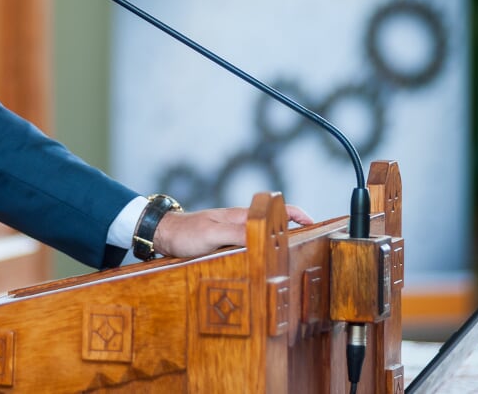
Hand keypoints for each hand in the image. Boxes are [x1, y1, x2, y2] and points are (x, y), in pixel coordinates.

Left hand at [152, 204, 314, 257]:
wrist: (162, 234)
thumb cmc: (185, 233)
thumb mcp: (212, 235)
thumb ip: (238, 234)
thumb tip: (266, 236)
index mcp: (241, 216)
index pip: (277, 211)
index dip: (298, 216)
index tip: (315, 226)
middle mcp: (240, 223)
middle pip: (273, 225)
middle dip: (292, 234)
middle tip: (309, 249)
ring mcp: (233, 234)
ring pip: (262, 238)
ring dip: (276, 246)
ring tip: (290, 262)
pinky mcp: (224, 245)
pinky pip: (249, 248)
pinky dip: (260, 254)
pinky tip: (262, 267)